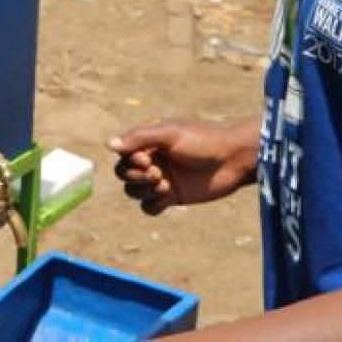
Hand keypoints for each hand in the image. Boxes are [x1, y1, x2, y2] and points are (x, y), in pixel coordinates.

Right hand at [109, 119, 257, 214]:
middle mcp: (152, 160)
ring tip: (165, 185)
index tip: (147, 160)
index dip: (129, 162)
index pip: (123, 155)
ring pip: (134, 192)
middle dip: (136, 177)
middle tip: (158, 174)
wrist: (233, 160)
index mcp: (149, 142)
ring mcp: (161, 179)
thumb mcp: (170, 134)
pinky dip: (152, 205)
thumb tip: (109, 144)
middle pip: (124, 175)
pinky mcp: (172, 197)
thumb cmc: (203, 141)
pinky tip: (166, 197)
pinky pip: (149, 207)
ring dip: (144, 191)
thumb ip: (139, 138)